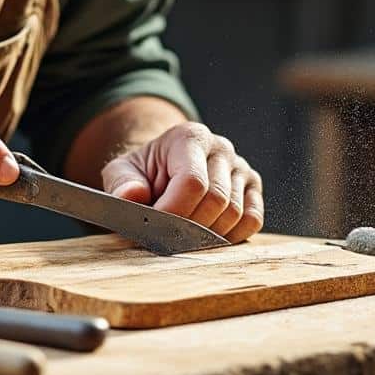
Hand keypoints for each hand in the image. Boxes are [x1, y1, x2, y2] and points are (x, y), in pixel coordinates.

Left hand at [100, 122, 262, 242]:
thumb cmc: (143, 173)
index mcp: (190, 137)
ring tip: (183, 235)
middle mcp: (221, 148)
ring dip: (208, 235)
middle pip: (216, 200)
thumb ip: (122, 183)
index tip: (153, 228)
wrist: (163, 169)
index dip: (173, 212)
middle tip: (167, 237)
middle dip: (189, 227)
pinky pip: (252, 220)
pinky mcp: (253, 187)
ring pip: (234, 213)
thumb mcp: (121, 173)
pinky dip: (232, 236)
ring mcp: (241, 167)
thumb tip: (133, 196)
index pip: (192, 181)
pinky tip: (208, 235)